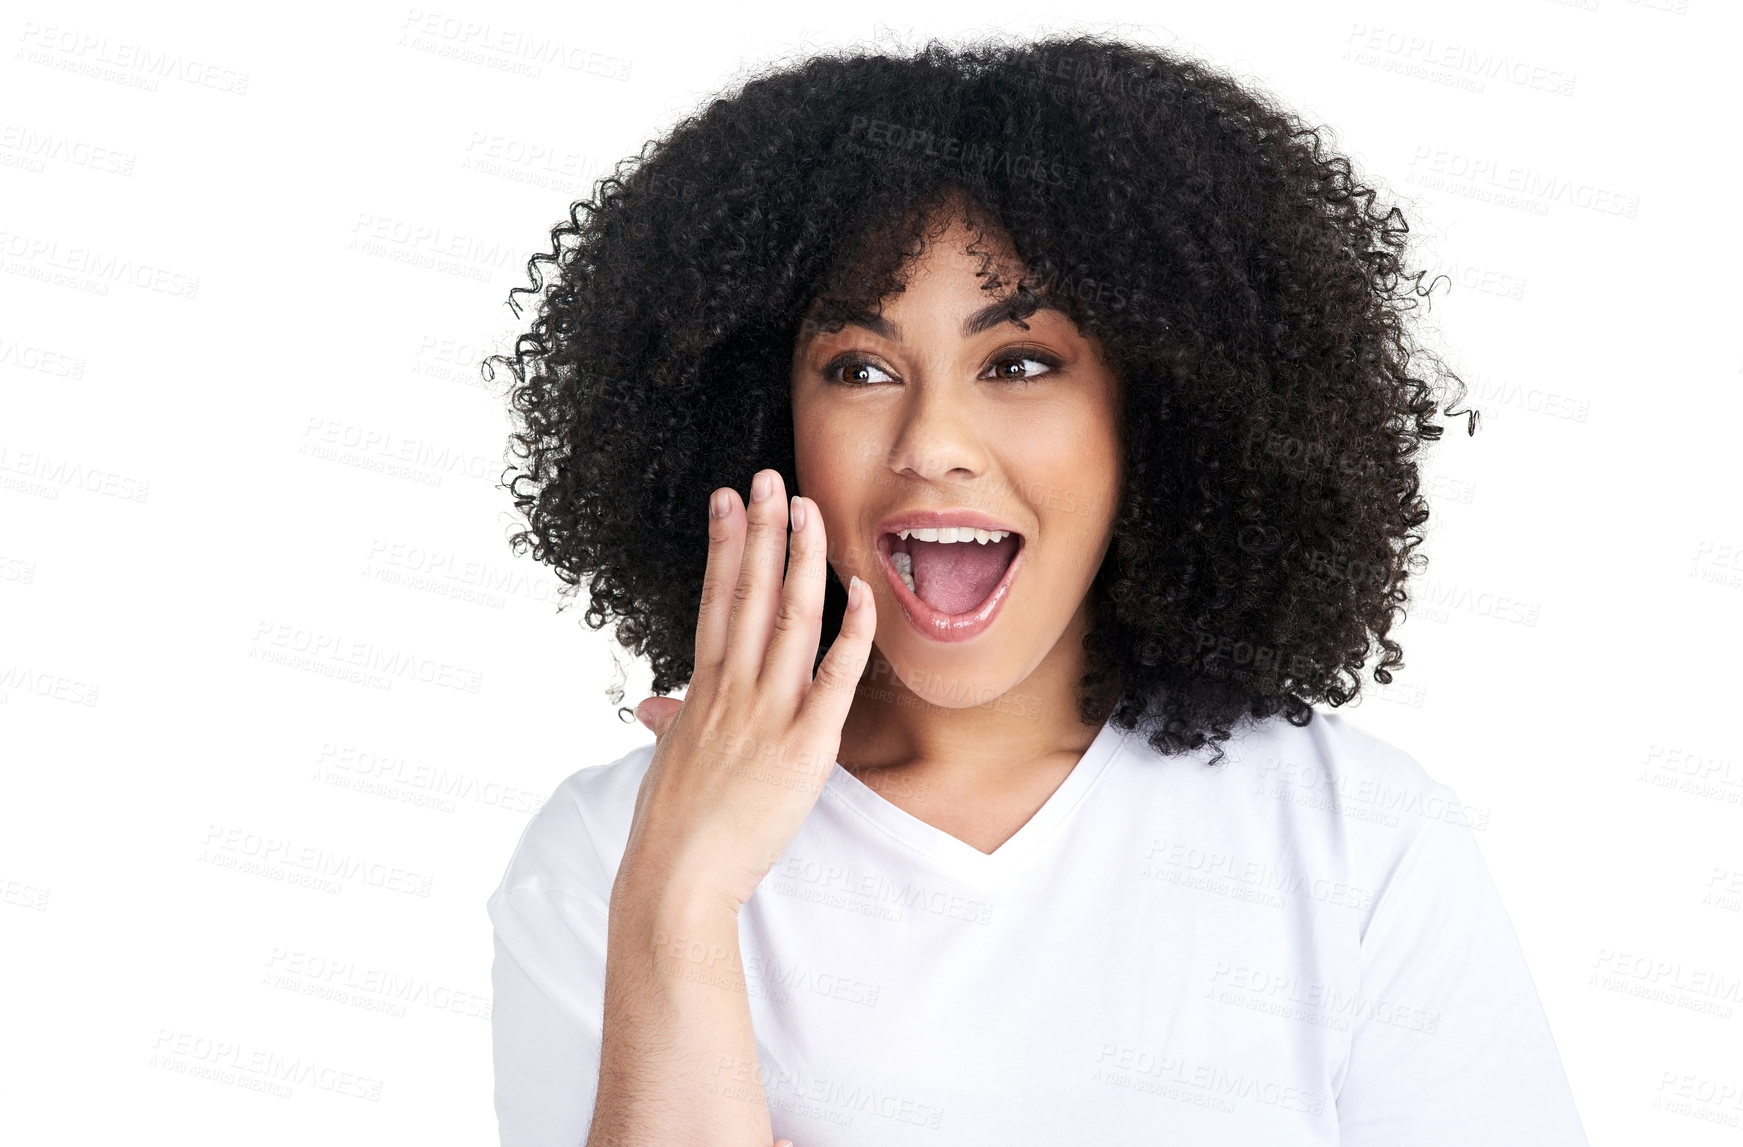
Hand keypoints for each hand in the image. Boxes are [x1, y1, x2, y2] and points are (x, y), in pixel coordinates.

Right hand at [623, 467, 875, 915]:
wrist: (676, 880)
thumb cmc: (671, 828)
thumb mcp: (667, 762)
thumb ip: (670, 724)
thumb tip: (652, 707)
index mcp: (702, 689)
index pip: (714, 599)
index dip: (723, 544)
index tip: (728, 499)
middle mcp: (732, 689)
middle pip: (746, 592)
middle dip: (759, 529)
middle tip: (768, 477)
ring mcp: (767, 713)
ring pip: (788, 619)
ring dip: (799, 558)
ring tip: (806, 507)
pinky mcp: (803, 746)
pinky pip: (834, 679)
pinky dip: (851, 634)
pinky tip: (862, 592)